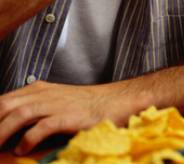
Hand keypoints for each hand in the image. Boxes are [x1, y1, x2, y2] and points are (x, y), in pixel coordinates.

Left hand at [0, 81, 131, 153]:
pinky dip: (28, 139)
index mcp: (36, 89)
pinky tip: (22, 150)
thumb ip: (30, 110)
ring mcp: (56, 103)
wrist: (116, 102)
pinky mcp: (69, 116)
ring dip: (1, 133)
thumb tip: (6, 129)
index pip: (1, 101)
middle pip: (4, 106)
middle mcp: (43, 93)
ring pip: (18, 115)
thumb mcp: (53, 102)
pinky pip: (42, 126)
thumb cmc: (83, 107)